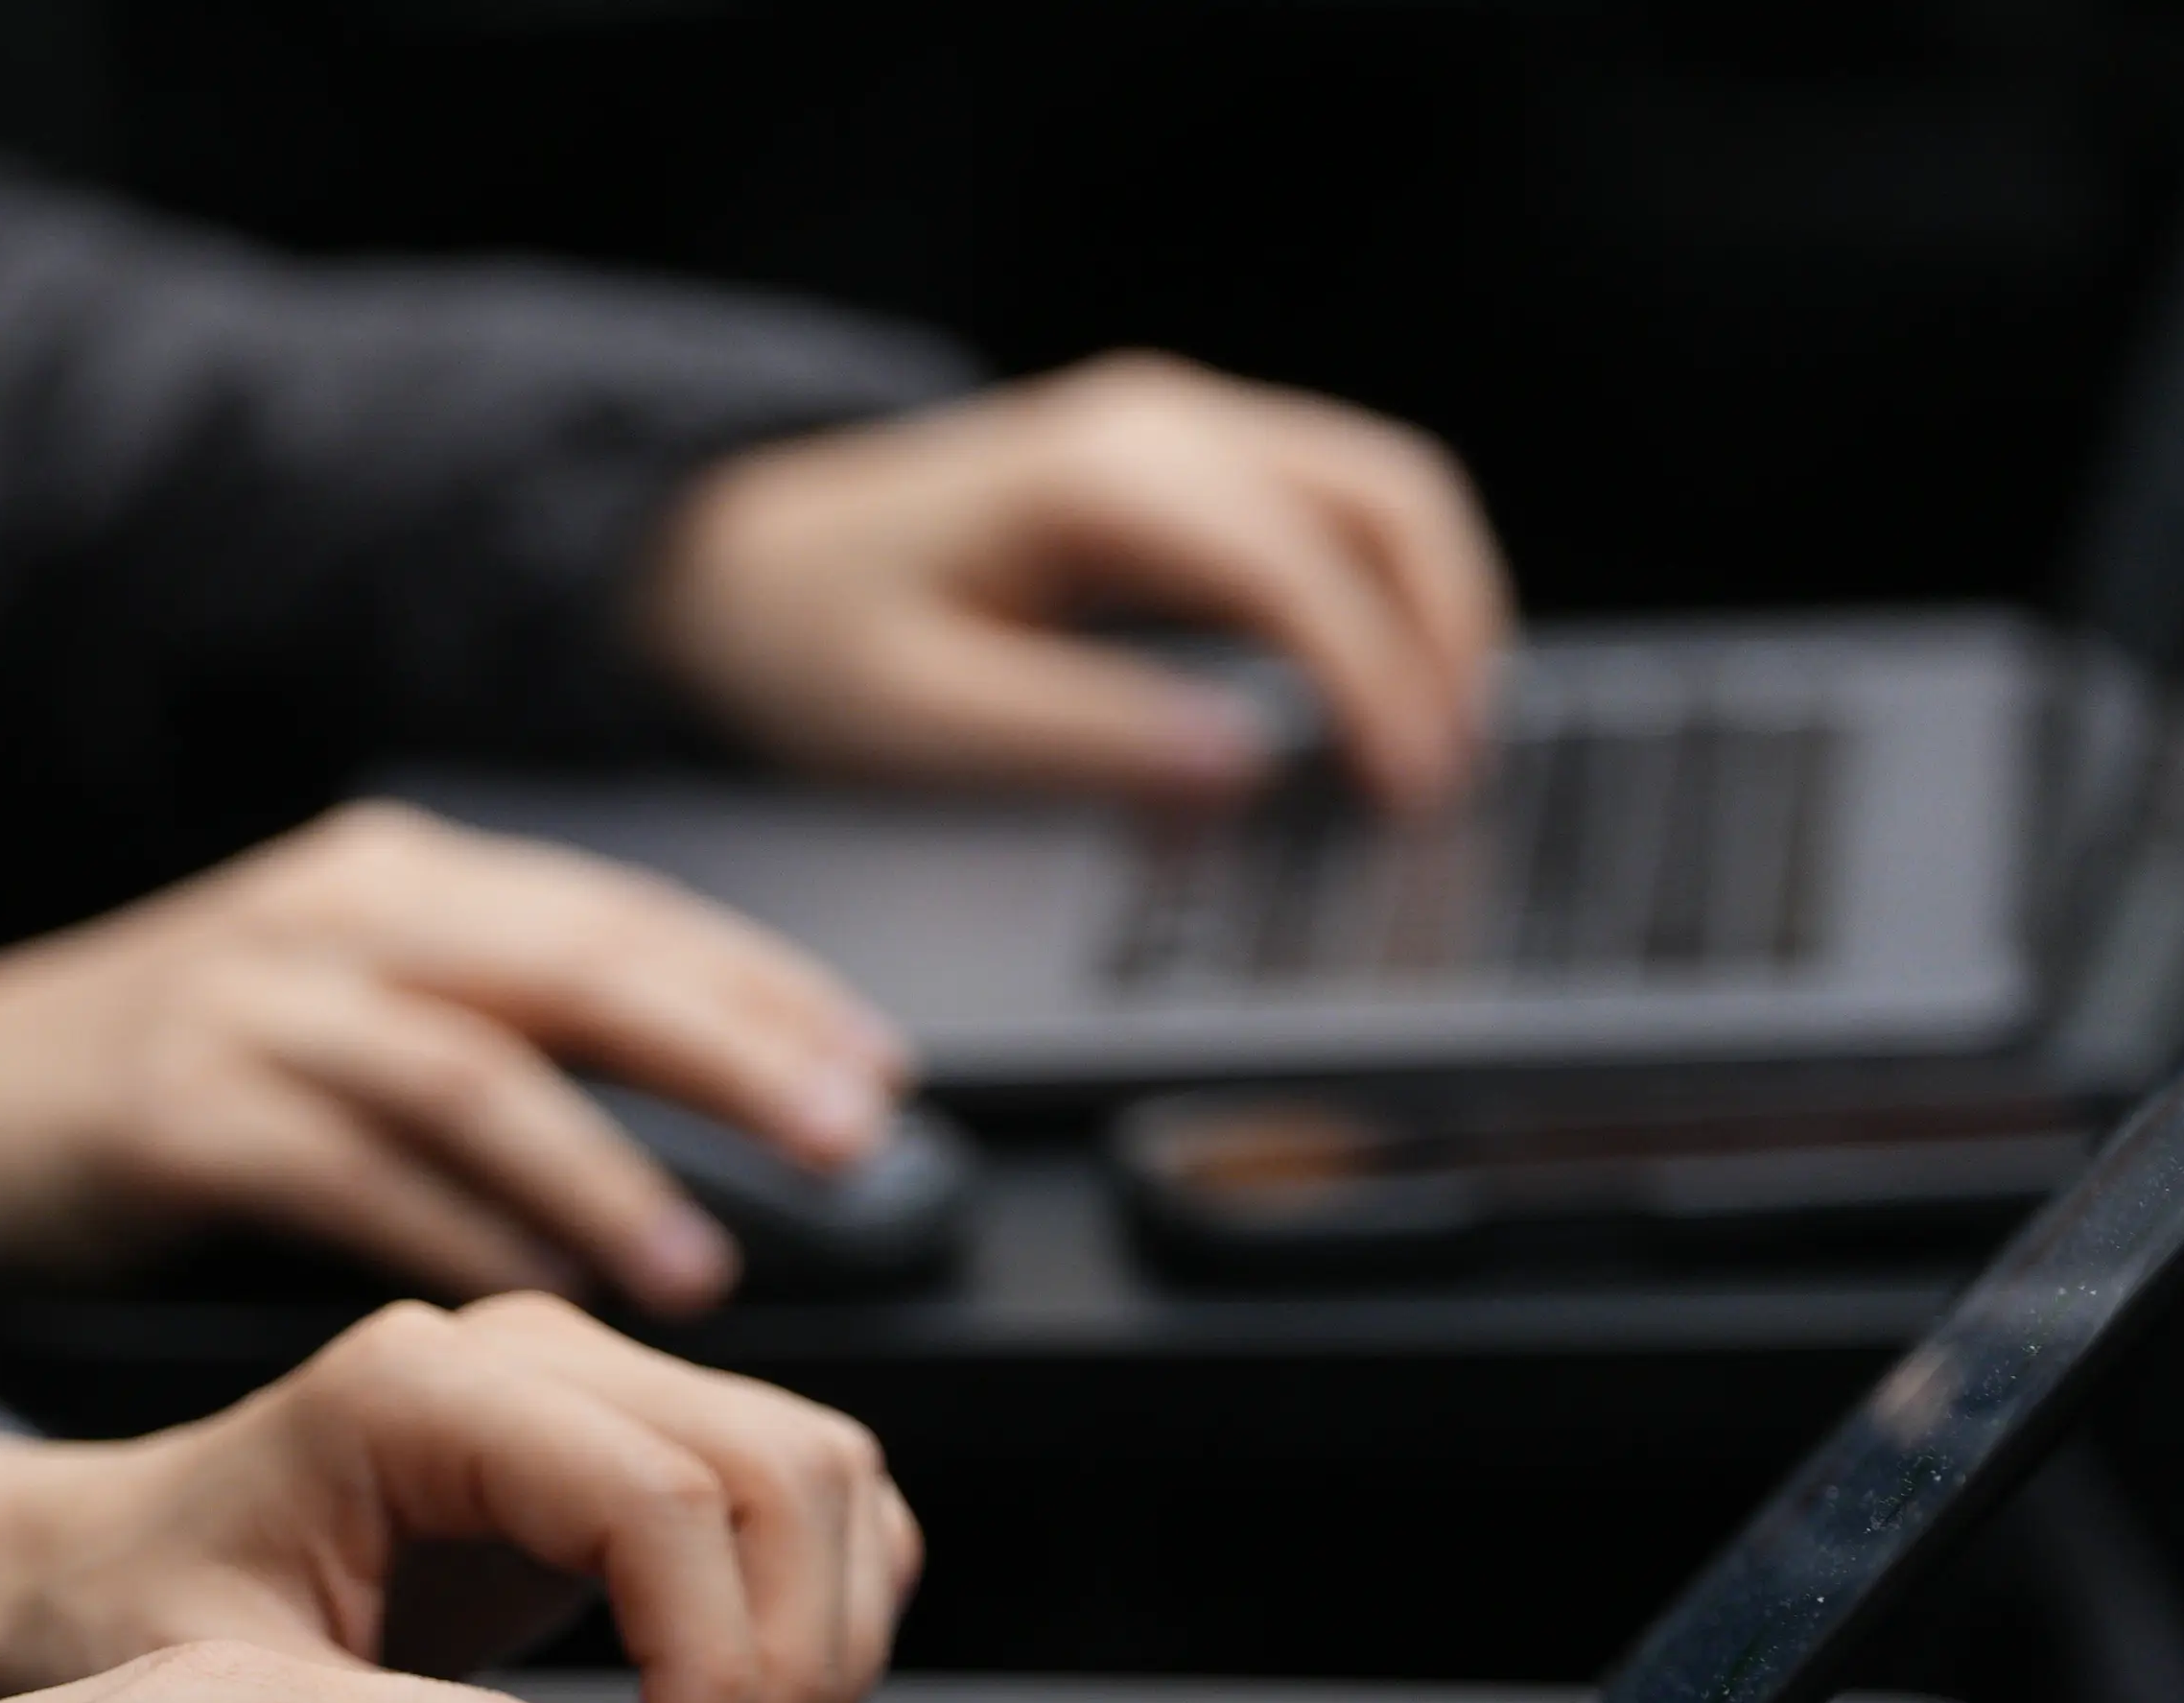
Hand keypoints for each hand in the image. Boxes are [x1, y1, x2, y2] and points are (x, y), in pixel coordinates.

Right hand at [0, 800, 908, 1313]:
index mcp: (396, 884)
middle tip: (845, 1138)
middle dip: (728, 1049)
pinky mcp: (171, 1110)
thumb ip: (493, 1045)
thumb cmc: (160, 1094)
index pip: (618, 915)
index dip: (756, 988)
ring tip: (698, 1268)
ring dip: (602, 1173)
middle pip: (574, 963)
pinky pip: (347, 1171)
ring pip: (470, 1070)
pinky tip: (536, 1300)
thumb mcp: (341, 1020)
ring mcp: (247, 1006)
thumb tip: (690, 1114)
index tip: (871, 1071)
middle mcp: (334, 918)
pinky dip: (455, 1235)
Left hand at [0, 1297, 917, 1702]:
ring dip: (828, 1636)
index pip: (668, 1493)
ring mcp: (586, 1380)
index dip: (723, 1657)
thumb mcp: (243, 1700)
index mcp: (420, 1391)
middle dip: (796, 1656)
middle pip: (785, 1465)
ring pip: (824, 1469)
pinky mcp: (624, 1438)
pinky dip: (824, 1611)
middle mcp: (521, 1351)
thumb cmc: (129, 1627)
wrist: (75, 1573)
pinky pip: (807, 1491)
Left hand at [635, 354, 1515, 809]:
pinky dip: (1386, 590)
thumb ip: (1083, 740)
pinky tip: (1387, 690)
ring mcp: (1177, 432)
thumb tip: (1241, 769)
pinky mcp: (1178, 466)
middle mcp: (1157, 426)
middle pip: (1386, 496)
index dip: (1377, 683)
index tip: (1414, 793)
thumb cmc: (802, 636)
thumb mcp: (919, 719)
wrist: (728, 559)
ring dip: (1438, 607)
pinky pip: (1331, 509)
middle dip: (1448, 634)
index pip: (1296, 567)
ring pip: (1380, 489)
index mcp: (1097, 479)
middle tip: (1456, 781)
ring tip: (1444, 746)